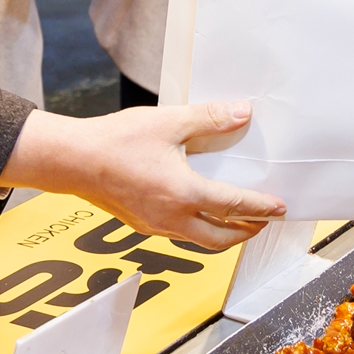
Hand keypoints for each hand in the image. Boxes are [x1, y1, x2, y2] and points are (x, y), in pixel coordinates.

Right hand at [0, 103, 284, 249]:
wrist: (73, 160)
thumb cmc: (117, 140)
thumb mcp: (169, 122)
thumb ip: (209, 119)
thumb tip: (242, 114)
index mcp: (184, 193)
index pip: (234, 205)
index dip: (261, 207)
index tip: (281, 207)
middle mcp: (173, 217)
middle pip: (221, 237)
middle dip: (247, 231)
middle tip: (264, 220)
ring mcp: (155, 225)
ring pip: (200, 240)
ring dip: (223, 233)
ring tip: (236, 220)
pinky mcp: (140, 224)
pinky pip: (179, 234)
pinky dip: (198, 228)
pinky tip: (197, 212)